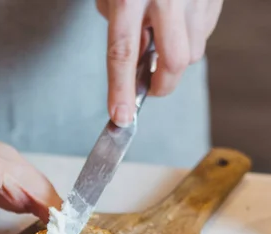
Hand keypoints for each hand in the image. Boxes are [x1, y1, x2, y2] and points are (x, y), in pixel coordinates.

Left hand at [96, 0, 222, 126]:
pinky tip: (177, 25)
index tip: (120, 117)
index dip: (120, 90)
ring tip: (161, 39)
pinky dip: (190, 40)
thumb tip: (134, 63)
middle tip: (149, 89)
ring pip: (193, 52)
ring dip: (175, 59)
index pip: (122, 53)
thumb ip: (121, 29)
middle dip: (161, 85)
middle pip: (174, 62)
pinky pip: (205, 34)